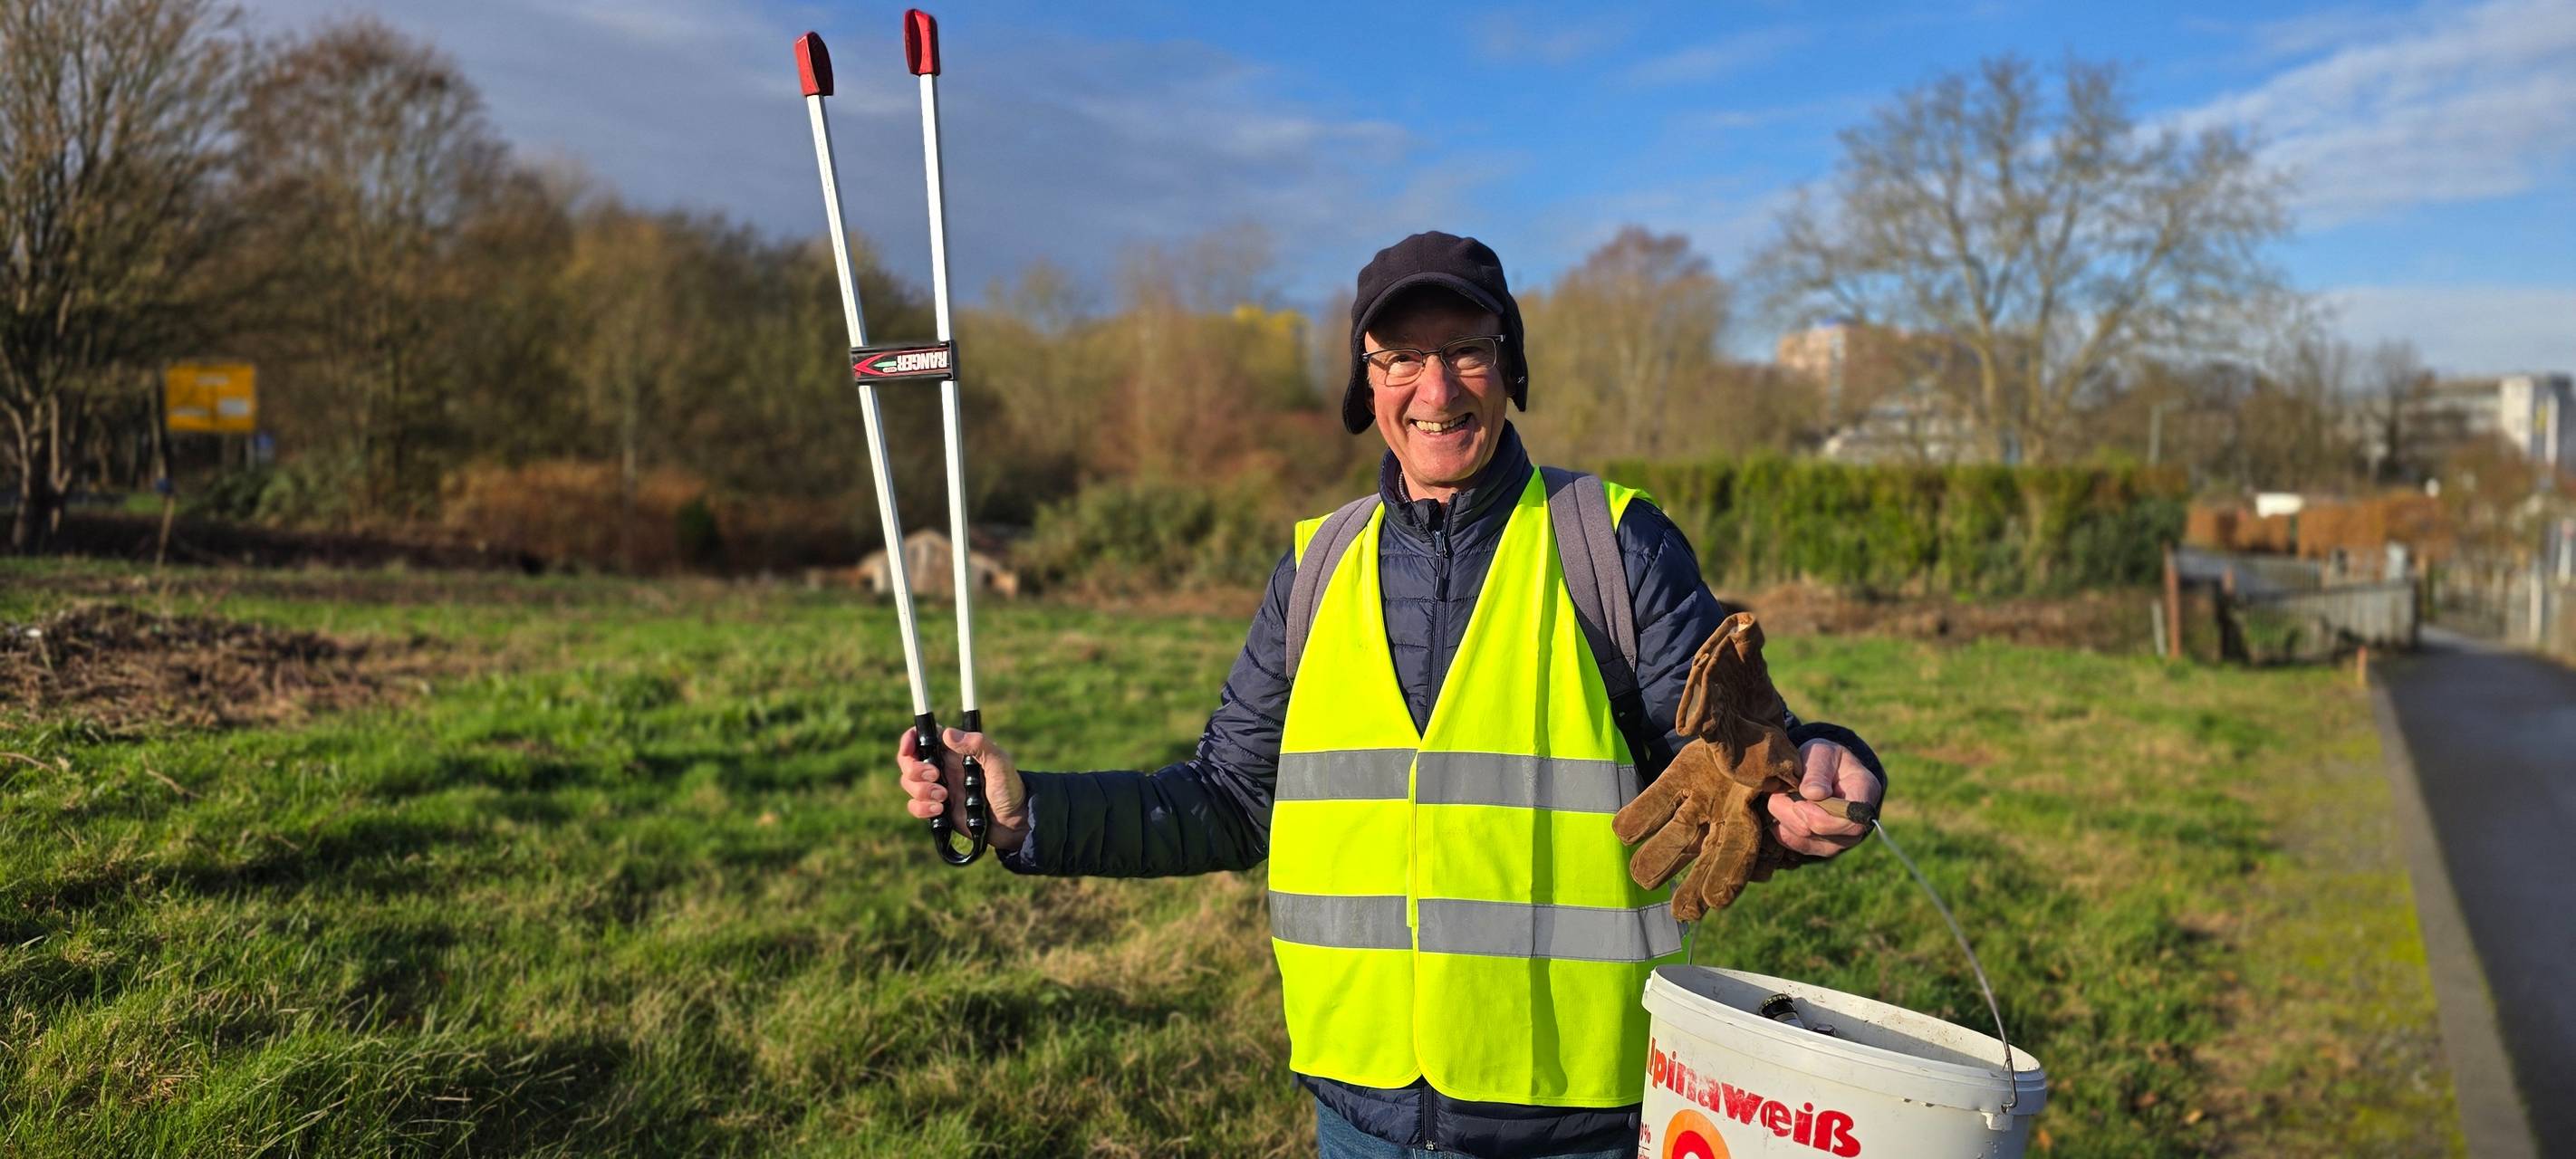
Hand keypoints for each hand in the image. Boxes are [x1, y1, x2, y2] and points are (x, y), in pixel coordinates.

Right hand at [896, 726, 1030, 853]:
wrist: (1015, 824)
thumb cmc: (1012, 789)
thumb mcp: (1000, 763)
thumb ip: (979, 745)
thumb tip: (948, 734)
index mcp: (955, 751)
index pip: (923, 736)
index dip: (910, 739)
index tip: (909, 748)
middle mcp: (943, 768)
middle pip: (909, 761)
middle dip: (914, 769)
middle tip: (935, 776)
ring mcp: (938, 789)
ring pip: (909, 784)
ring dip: (920, 790)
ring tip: (944, 797)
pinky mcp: (938, 810)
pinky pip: (915, 806)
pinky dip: (921, 808)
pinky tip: (940, 810)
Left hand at [1766, 739, 1880, 857]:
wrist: (1823, 772)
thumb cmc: (1825, 759)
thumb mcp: (1822, 753)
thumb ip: (1818, 771)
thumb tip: (1812, 793)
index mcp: (1865, 793)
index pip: (1851, 820)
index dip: (1822, 817)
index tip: (1799, 803)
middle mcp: (1857, 822)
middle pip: (1825, 833)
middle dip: (1794, 815)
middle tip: (1779, 793)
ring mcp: (1841, 839)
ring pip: (1806, 841)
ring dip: (1785, 819)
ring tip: (1782, 796)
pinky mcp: (1821, 847)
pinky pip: (1795, 845)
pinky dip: (1782, 827)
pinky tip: (1782, 810)